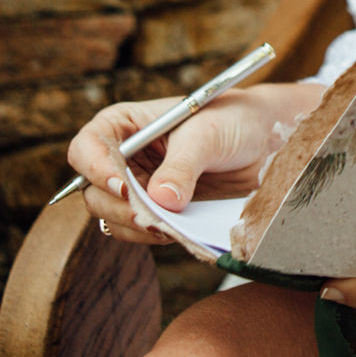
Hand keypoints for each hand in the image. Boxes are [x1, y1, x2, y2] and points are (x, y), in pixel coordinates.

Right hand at [67, 82, 323, 244]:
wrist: (267, 143)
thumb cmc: (234, 121)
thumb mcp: (208, 134)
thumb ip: (183, 165)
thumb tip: (161, 201)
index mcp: (127, 125)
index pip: (88, 147)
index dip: (96, 168)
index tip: (124, 187)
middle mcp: (125, 158)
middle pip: (94, 190)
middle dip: (119, 206)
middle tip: (151, 218)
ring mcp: (139, 188)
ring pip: (114, 216)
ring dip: (136, 225)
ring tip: (169, 225)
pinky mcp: (158, 212)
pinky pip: (140, 231)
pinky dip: (153, 235)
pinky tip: (177, 230)